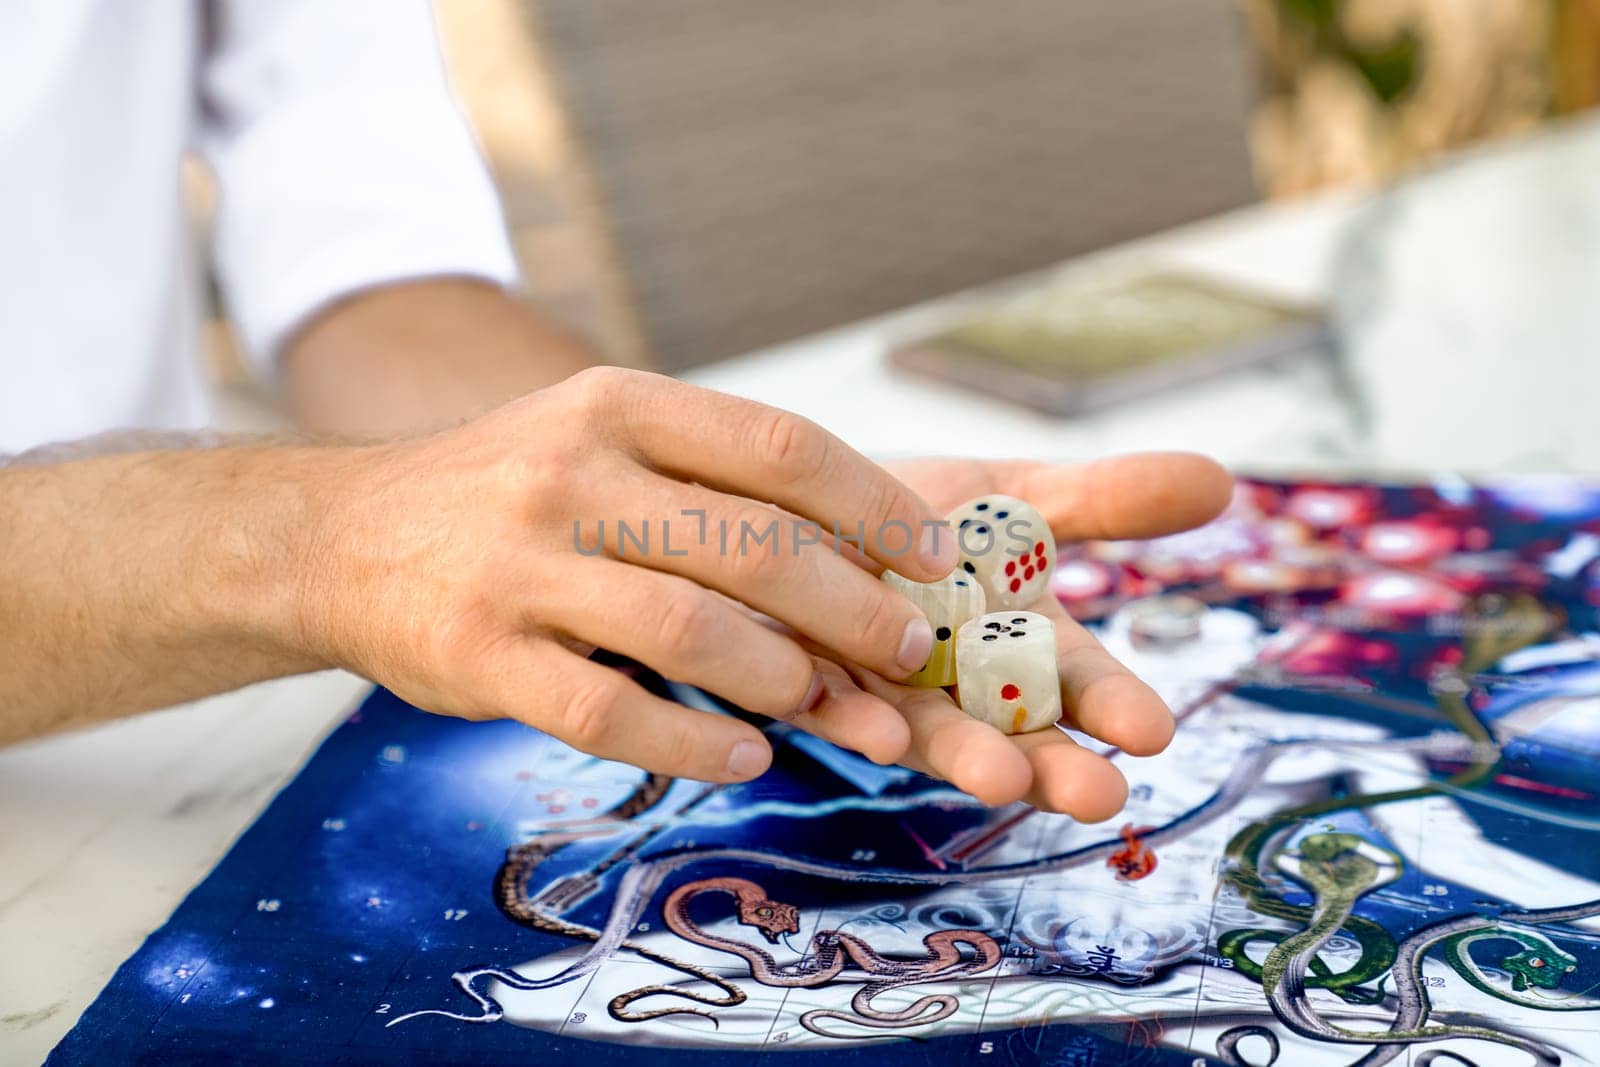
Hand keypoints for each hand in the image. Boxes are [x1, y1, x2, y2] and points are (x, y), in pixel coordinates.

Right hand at [300, 368, 961, 782]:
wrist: (338, 536)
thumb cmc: (508, 490)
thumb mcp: (599, 439)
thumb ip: (706, 479)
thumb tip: (861, 548)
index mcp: (616, 404)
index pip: (777, 447)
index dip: (873, 507)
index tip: (932, 556)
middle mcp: (568, 472)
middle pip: (749, 546)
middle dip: (852, 607)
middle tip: (909, 649)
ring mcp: (517, 566)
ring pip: (686, 630)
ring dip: (782, 678)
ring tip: (827, 704)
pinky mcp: (479, 655)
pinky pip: (608, 712)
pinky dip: (692, 742)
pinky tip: (743, 756)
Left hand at [791, 454, 1232, 819]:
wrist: (797, 502)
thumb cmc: (918, 510)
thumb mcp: (1014, 492)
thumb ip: (1106, 498)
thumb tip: (1223, 479)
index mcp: (1020, 641)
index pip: (1078, 679)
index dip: (1115, 704)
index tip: (1155, 732)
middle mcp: (959, 680)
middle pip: (1015, 729)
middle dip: (1054, 763)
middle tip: (1100, 797)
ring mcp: (884, 689)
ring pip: (930, 732)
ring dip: (965, 756)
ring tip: (1000, 778)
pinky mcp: (805, 683)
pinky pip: (831, 709)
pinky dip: (857, 723)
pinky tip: (881, 736)